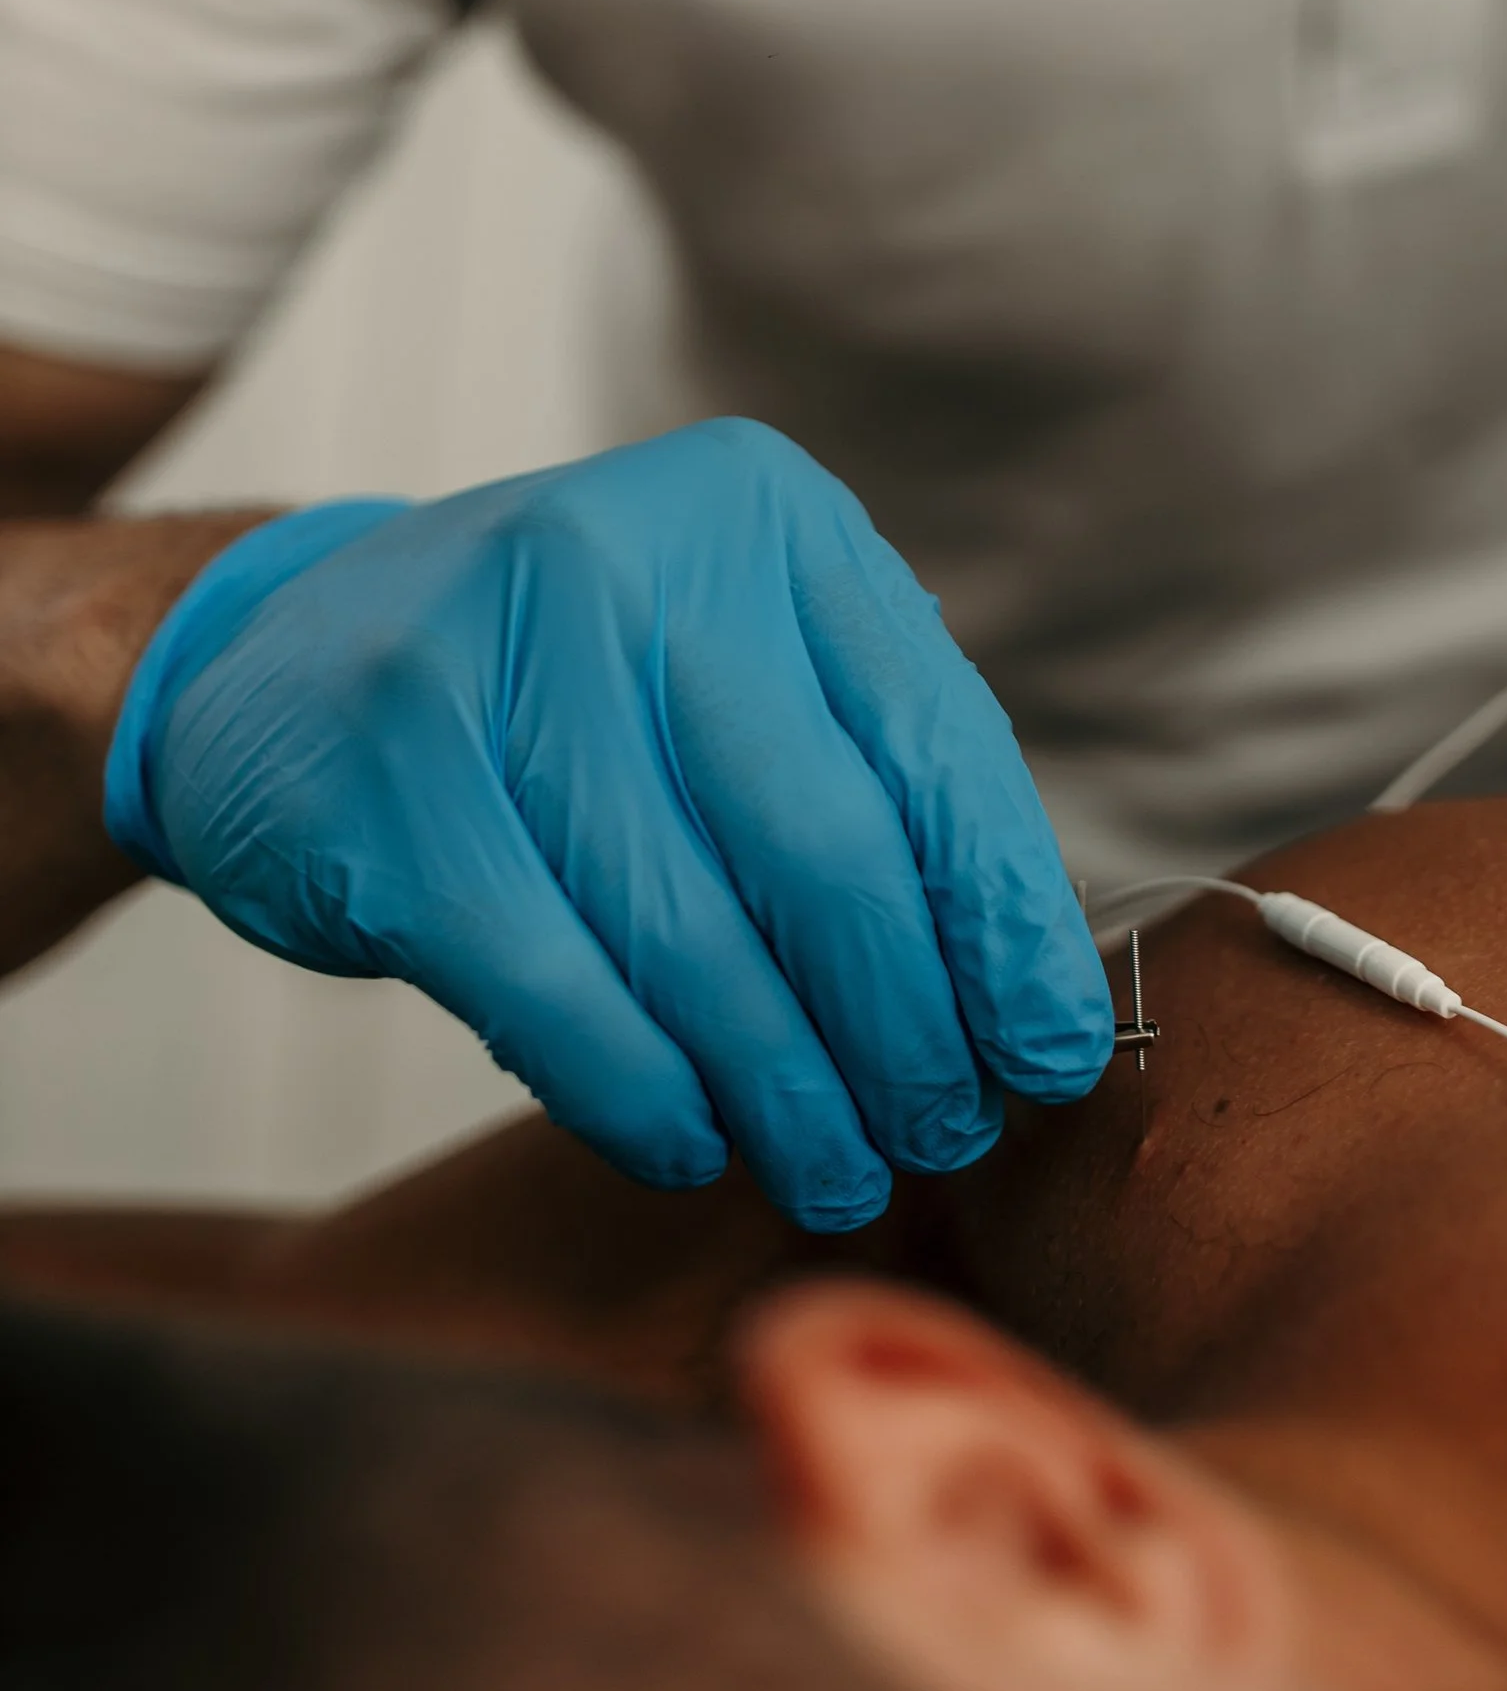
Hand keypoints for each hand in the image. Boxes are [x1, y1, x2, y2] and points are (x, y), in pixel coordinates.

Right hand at [103, 421, 1110, 1225]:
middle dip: (906, 1029)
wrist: (271, 661)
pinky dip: (640, 1094)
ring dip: (786, 1092)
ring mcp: (495, 660)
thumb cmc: (558, 693)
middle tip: (943, 1137)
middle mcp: (635, 556)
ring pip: (694, 937)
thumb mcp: (724, 664)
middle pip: (828, 851)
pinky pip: (557, 989)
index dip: (1004, 921)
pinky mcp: (390, 788)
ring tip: (837, 1173)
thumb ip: (864, 775)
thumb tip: (1023, 990)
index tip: (1051, 1054)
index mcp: (762, 517)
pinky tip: (689, 1147)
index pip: (934, 745)